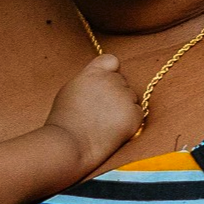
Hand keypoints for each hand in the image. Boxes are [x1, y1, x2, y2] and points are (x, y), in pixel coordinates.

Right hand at [48, 53, 142, 167]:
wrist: (69, 143)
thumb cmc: (65, 121)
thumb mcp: (71, 90)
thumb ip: (88, 80)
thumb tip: (101, 79)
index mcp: (93, 73)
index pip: (111, 60)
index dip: (111, 71)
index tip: (106, 84)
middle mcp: (110, 80)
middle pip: (122, 82)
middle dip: (116, 95)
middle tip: (100, 113)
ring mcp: (123, 96)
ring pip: (131, 98)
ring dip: (123, 108)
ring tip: (103, 124)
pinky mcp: (134, 114)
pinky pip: (138, 114)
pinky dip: (130, 122)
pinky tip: (113, 131)